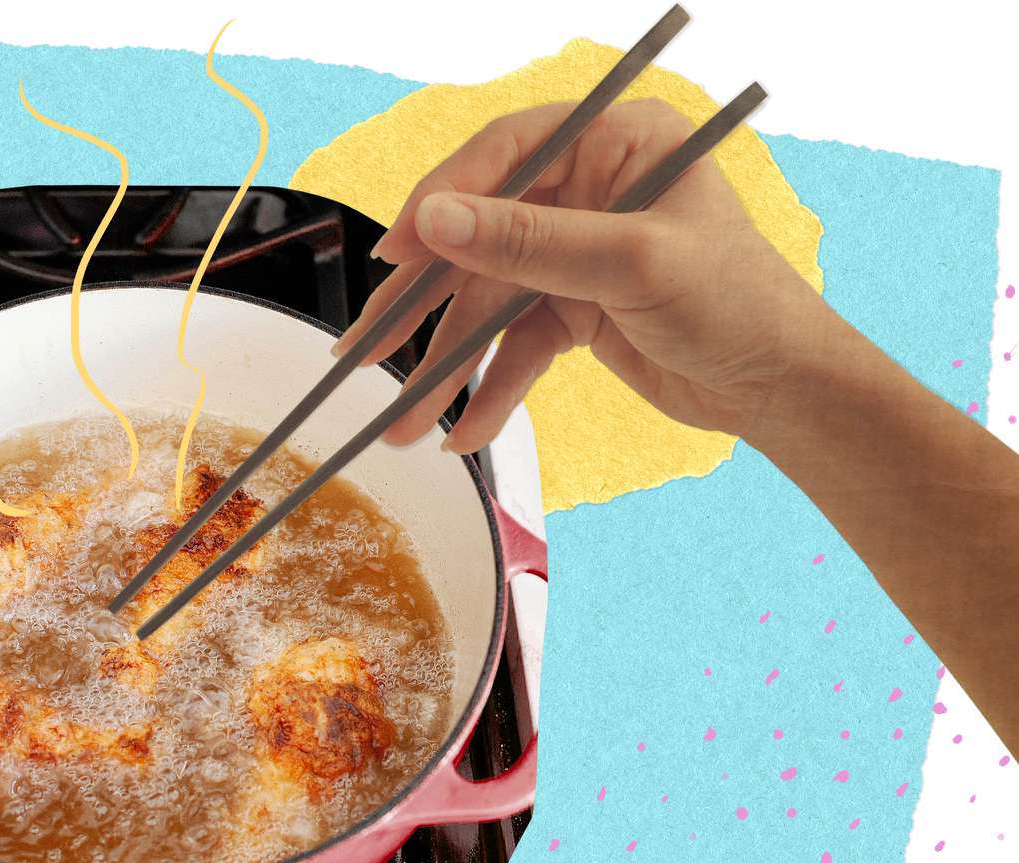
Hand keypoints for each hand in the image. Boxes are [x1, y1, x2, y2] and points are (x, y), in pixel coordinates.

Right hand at [338, 98, 837, 451]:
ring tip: (405, 423)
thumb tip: (434, 221)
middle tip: (365, 349)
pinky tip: (465, 435)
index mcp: (614, 142)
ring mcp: (577, 252)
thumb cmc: (738, 304)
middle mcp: (588, 190)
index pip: (502, 156)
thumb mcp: (630, 264)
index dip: (440, 203)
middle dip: (425, 306)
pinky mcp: (574, 309)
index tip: (394, 254)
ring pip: (487, 303)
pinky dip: (492, 390)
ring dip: (447, 367)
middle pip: (480, 237)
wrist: (784, 389)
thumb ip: (527, 241)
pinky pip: (514, 346)